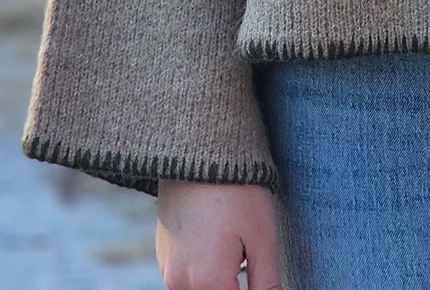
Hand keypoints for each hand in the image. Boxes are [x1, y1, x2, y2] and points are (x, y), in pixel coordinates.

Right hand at [155, 179, 281, 289]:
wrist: (199, 152)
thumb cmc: (238, 192)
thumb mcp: (262, 237)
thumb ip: (266, 281)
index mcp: (209, 282)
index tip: (260, 275)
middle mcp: (181, 283)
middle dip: (234, 284)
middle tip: (247, 257)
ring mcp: (167, 269)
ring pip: (198, 289)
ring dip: (217, 281)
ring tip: (235, 247)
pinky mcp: (162, 254)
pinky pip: (185, 276)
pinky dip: (203, 269)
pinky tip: (218, 241)